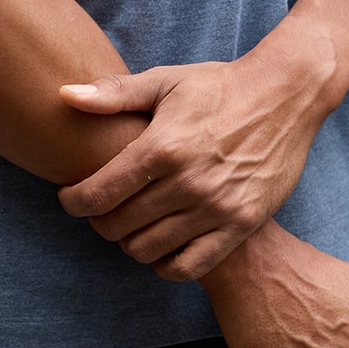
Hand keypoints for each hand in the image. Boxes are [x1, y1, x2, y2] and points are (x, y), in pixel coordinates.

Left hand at [56, 43, 335, 280]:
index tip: (70, 198)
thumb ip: (114, 94)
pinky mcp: (241, 225)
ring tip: (132, 224)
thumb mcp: (166, 81)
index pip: (99, 193)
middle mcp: (188, 182)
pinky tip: (162, 245)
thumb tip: (64, 95)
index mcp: (163, 146)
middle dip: (100, 221)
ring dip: (130, 242)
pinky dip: (166, 264)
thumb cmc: (218, 86)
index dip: (74, 202)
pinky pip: (189, 267)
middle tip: (103, 209)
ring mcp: (217, 208)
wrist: (284, 96)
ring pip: (148, 250)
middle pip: (118, 226)